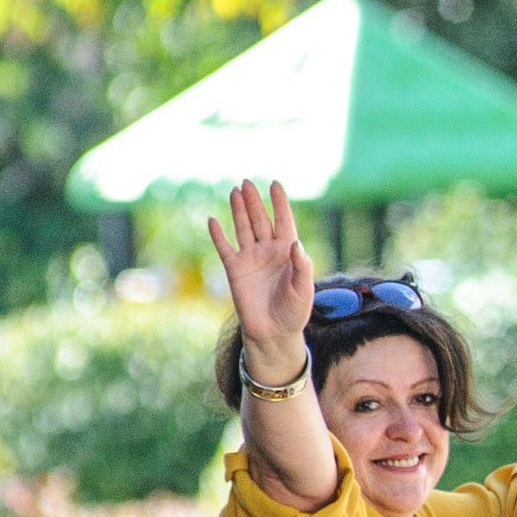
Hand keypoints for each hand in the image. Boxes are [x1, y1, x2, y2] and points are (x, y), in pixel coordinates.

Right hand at [209, 180, 313, 374]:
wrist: (273, 333)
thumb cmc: (294, 312)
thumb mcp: (304, 290)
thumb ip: (302, 266)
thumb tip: (296, 243)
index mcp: (288, 252)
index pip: (284, 221)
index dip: (280, 203)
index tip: (275, 184)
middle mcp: (268, 251)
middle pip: (260, 220)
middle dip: (255, 202)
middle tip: (247, 182)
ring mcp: (251, 259)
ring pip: (243, 228)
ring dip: (239, 210)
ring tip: (235, 191)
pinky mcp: (235, 270)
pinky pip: (225, 248)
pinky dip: (218, 235)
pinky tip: (212, 220)